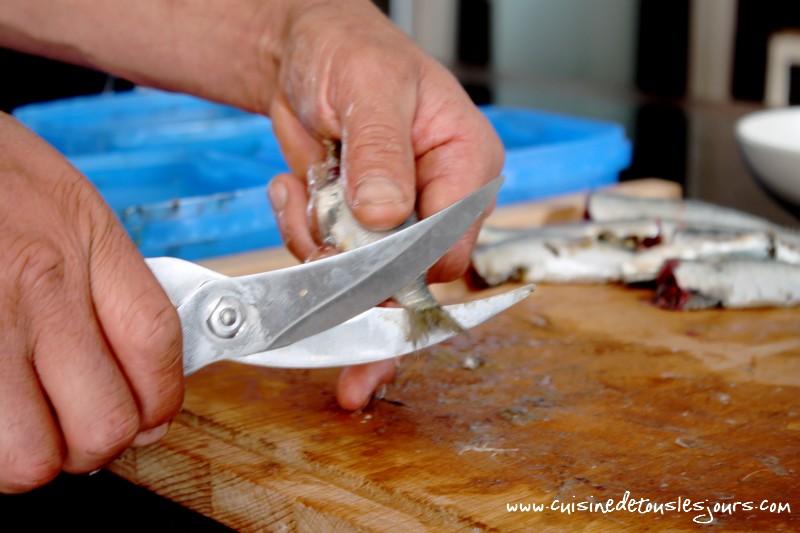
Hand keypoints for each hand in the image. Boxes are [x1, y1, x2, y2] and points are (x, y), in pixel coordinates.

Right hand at [0, 114, 183, 492]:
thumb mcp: (64, 200)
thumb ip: (105, 274)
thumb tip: (137, 358)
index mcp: (85, 238)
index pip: (156, 345)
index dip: (160, 400)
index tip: (149, 417)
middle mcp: (38, 280)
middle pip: (104, 419)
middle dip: (94, 444)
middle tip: (75, 429)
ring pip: (31, 453)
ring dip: (32, 457)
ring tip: (22, 430)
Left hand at [264, 1, 503, 408]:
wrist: (305, 54)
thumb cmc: (352, 50)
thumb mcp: (370, 87)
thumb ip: (381, 152)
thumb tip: (387, 215)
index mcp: (467, 162)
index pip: (450, 245)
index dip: (400, 260)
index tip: (354, 245)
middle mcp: (441, 196)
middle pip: (406, 270)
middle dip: (352, 256)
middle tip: (318, 219)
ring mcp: (399, 215)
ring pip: (362, 273)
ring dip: (319, 241)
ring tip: (303, 187)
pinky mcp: (360, 223)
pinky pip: (330, 257)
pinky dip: (303, 232)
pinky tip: (296, 188)